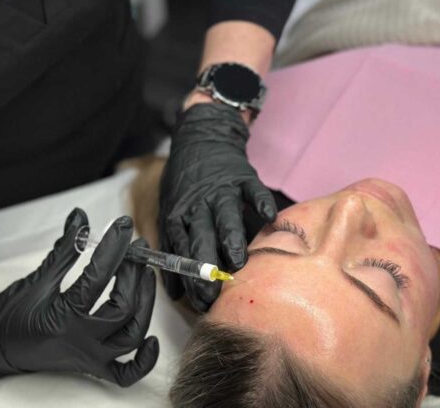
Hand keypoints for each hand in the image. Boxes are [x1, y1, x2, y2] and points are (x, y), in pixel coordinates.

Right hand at [0, 209, 158, 386]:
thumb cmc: (11, 312)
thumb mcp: (38, 277)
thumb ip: (65, 248)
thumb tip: (80, 216)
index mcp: (62, 317)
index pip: (98, 277)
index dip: (114, 247)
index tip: (123, 226)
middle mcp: (79, 341)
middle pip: (122, 308)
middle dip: (134, 274)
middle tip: (137, 249)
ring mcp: (88, 357)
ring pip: (131, 336)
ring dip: (146, 305)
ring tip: (145, 276)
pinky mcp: (91, 367)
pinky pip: (125, 374)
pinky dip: (144, 362)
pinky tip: (152, 339)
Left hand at [159, 103, 276, 310]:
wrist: (201, 138)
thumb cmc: (185, 184)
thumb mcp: (170, 211)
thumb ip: (174, 249)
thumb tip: (176, 293)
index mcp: (178, 215)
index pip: (180, 251)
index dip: (188, 278)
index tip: (197, 301)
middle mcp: (197, 205)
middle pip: (201, 238)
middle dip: (206, 268)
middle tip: (214, 294)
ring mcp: (220, 190)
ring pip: (225, 216)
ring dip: (230, 238)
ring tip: (238, 261)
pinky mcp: (242, 177)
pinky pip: (252, 190)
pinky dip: (260, 202)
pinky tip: (269, 217)